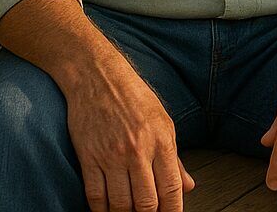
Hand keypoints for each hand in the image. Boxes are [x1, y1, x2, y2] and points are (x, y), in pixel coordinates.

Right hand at [65, 56, 195, 211]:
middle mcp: (138, 151)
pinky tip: (108, 210)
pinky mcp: (89, 158)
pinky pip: (95, 197)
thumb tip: (188, 187)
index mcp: (161, 141)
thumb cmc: (134, 97)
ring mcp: (112, 156)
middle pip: (146, 203)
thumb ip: (175, 158)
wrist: (98, 77)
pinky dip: (102, 210)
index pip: (171, 189)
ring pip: (120, 205)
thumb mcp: (163, 122)